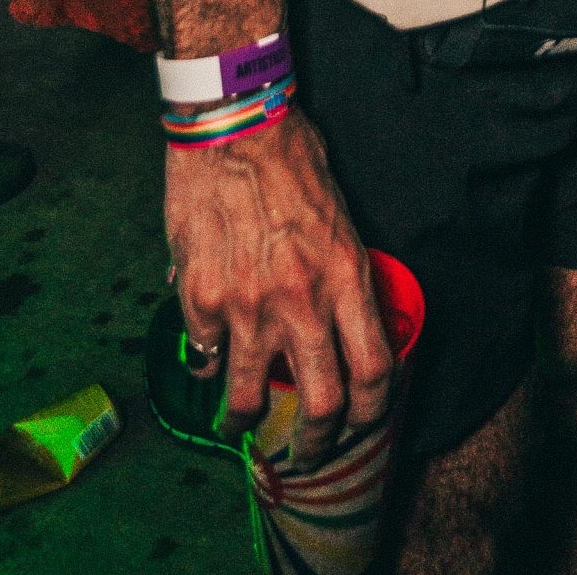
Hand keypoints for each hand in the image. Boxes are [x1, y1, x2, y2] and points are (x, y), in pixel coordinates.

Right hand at [167, 109, 393, 467]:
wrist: (235, 127)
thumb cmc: (291, 156)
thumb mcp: (338, 214)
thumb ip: (336, 270)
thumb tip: (332, 312)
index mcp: (346, 274)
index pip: (374, 369)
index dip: (373, 411)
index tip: (364, 424)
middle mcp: (302, 301)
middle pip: (322, 402)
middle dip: (316, 441)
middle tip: (307, 449)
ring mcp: (249, 307)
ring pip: (250, 398)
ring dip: (246, 423)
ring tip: (240, 427)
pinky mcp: (203, 302)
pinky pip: (206, 357)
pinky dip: (208, 367)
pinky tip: (209, 364)